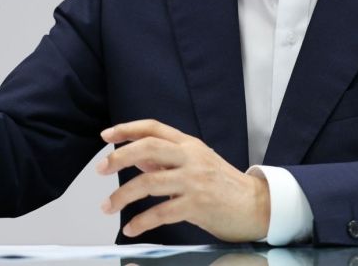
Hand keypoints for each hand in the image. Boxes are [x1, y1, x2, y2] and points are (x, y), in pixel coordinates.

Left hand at [97, 119, 269, 241]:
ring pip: (149, 183)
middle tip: (100, 168)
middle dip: (119, 157)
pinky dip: (141, 222)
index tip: (106, 136)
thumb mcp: (197, 163)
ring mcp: (195, 180)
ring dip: (122, 195)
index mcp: (189, 144)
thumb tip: (137, 158)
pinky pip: (161, 212)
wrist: (257, 205)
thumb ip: (167, 160)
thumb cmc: (224, 185)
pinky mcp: (198, 205)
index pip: (153, 128)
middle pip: (148, 148)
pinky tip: (131, 229)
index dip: (128, 129)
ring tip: (107, 206)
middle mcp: (191, 157)